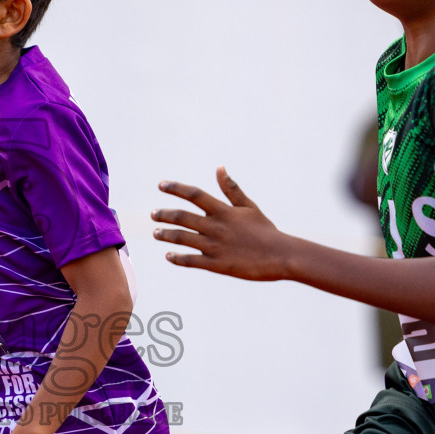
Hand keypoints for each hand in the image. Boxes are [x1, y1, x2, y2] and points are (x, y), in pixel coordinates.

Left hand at [152, 167, 287, 279]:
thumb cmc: (265, 231)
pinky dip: (177, 258)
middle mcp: (216, 227)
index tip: (161, 184)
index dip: (176, 188)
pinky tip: (169, 255)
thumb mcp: (249, 207)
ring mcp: (215, 247)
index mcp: (224, 211)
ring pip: (182, 238)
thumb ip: (231, 189)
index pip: (194, 194)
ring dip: (166, 234)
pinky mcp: (216, 265)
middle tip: (153, 214)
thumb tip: (219, 168)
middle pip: (182, 217)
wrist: (281, 256)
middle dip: (164, 214)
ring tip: (156, 233)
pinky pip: (190, 261)